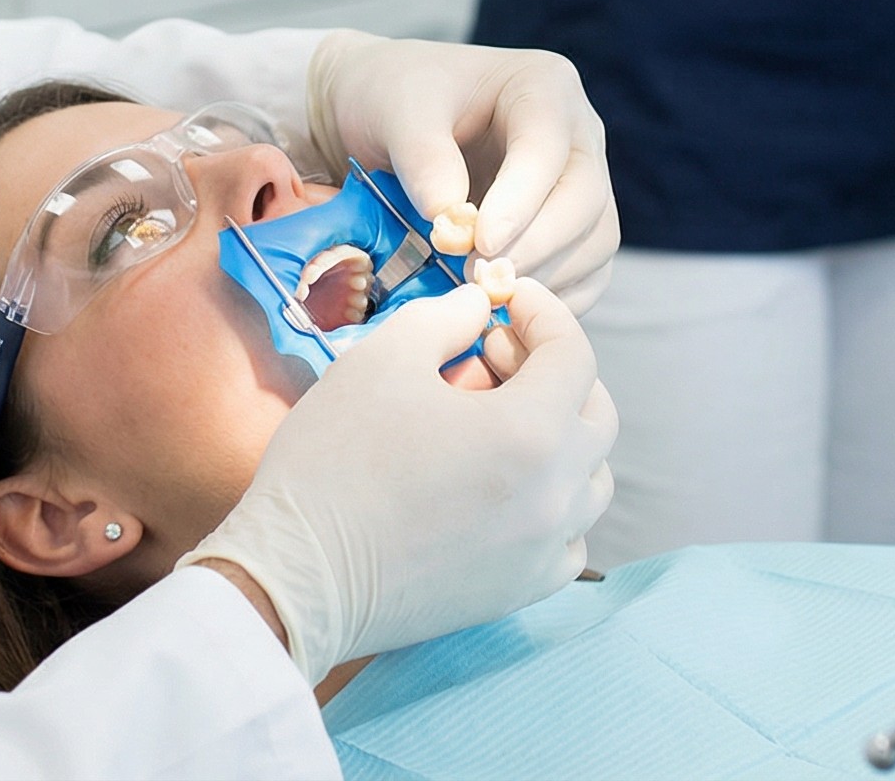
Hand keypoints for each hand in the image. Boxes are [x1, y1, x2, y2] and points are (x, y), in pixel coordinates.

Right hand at [184, 278, 615, 680]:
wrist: (298, 576)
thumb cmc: (334, 461)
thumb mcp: (382, 360)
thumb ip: (446, 318)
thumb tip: (482, 309)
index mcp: (530, 431)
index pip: (574, 354)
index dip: (544, 314)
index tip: (508, 302)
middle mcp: (556, 494)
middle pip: (595, 414)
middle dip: (554, 372)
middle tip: (492, 358)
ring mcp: (545, 549)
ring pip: (592, 479)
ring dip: (560, 437)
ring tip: (498, 423)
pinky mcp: (523, 590)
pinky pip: (570, 538)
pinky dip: (554, 503)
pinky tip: (502, 488)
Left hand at [305, 32, 618, 314]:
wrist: (384, 121)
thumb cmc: (393, 100)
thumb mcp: (396, 110)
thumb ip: (422, 156)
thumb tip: (452, 220)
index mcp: (543, 87)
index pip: (548, 148)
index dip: (520, 200)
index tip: (480, 242)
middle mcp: (576, 136)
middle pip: (585, 200)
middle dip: (537, 246)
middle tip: (481, 280)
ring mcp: (581, 185)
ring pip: (594, 242)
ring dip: (545, 279)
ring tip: (485, 298)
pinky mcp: (574, 232)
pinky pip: (586, 274)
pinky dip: (552, 299)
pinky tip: (504, 312)